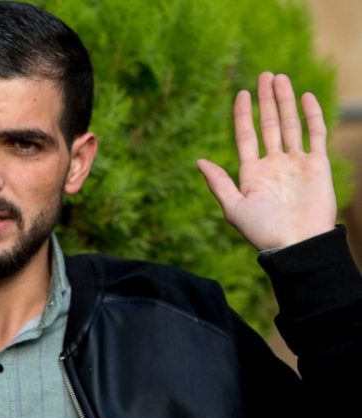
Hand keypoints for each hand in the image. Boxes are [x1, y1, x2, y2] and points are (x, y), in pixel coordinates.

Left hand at [197, 72, 336, 250]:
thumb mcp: (234, 208)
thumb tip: (199, 161)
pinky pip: (315, 134)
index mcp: (251, 172)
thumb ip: (218, 183)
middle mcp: (273, 164)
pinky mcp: (317, 165)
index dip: (242, 115)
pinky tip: (305, 97)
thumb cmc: (262, 231)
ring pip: (289, 125)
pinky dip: (311, 115)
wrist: (296, 244)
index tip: (240, 93)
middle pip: (268, 125)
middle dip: (265, 100)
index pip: (246, 136)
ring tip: (279, 78)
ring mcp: (296, 163)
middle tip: (264, 75)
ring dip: (285, 101)